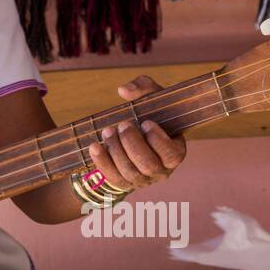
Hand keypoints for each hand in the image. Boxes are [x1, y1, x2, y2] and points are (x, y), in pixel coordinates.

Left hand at [85, 75, 186, 193]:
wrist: (133, 134)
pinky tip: (94, 146)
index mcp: (175, 152)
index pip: (172, 154)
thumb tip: (124, 90)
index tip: (146, 122)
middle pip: (148, 165)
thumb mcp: (151, 97)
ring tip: (108, 131)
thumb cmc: (148, 113)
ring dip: (116, 150)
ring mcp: (143, 179)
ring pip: (130, 172)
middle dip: (133, 144)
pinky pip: (113, 178)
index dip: (158, 140)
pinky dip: (102, 162)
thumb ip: (143, 87)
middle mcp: (161, 170)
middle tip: (123, 124)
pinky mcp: (124, 183)